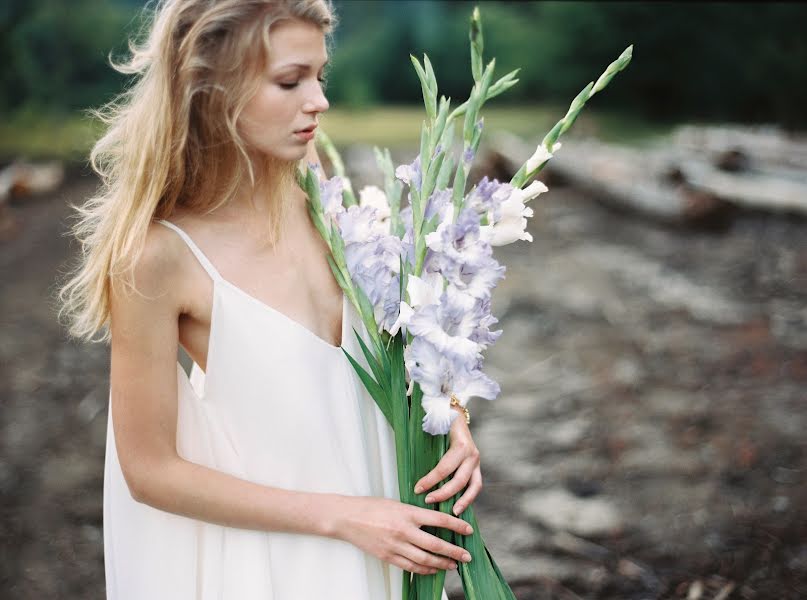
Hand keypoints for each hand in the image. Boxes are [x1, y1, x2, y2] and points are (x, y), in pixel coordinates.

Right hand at [331, 495, 473, 574]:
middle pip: (435, 544)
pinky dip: (424, 569)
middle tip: (467, 556)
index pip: (439, 520)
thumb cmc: (371, 506)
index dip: (456, 526)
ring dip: (441, 563)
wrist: (347, 518)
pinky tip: (433, 569)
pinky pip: (411, 566)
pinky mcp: (388, 557)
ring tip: (452, 565)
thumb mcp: (397, 503)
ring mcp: (395, 546)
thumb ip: (415, 513)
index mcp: (407, 513)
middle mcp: (403, 530)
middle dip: (454, 551)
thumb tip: (435, 520)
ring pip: (425, 559)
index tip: (468, 530)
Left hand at [414, 407, 481, 515]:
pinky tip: (459, 507)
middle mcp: (472, 454)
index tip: (417, 488)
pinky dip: (469, 497)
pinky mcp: (477, 467)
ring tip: (453, 513)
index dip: (431, 480)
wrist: (456, 412)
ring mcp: (477, 461)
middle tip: (428, 500)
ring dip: (464, 501)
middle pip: (459, 480)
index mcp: (461, 444)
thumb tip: (404, 446)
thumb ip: (424, 436)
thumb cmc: (442, 419)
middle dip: (443, 493)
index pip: (445, 468)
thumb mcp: (433, 424)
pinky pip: (475, 485)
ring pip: (473, 486)